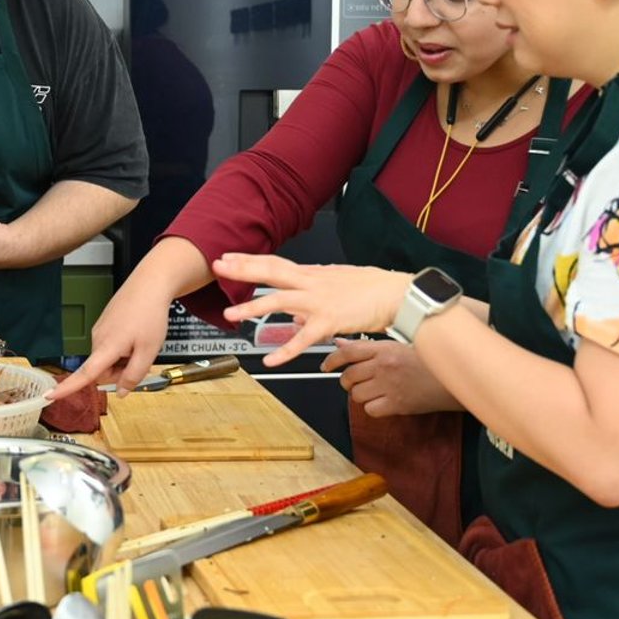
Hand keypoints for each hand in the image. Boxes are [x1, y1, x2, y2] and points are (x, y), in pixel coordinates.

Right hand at [51, 279, 173, 396]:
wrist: (149, 284)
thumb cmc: (149, 314)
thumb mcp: (149, 351)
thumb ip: (134, 375)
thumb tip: (121, 392)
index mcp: (106, 346)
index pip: (84, 374)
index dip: (67, 388)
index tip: (49, 396)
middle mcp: (97, 338)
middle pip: (102, 371)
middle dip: (120, 372)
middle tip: (141, 358)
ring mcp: (99, 331)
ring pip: (107, 359)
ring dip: (123, 359)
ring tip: (140, 342)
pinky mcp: (103, 325)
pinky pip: (109, 347)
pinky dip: (123, 348)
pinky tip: (136, 335)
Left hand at [217, 253, 410, 365]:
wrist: (400, 295)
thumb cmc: (376, 288)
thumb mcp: (341, 282)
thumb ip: (317, 291)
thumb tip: (300, 304)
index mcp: (315, 274)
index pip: (275, 264)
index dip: (250, 260)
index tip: (229, 258)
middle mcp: (313, 284)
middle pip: (271, 273)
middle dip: (242, 270)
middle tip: (217, 267)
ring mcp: (319, 302)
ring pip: (279, 302)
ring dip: (252, 309)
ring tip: (231, 315)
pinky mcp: (329, 322)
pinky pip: (302, 339)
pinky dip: (285, 351)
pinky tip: (270, 361)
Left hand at [322, 338, 461, 415]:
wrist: (456, 376)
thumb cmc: (431, 360)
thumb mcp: (400, 345)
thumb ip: (369, 347)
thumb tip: (343, 344)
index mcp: (385, 348)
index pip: (348, 352)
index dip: (332, 359)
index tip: (326, 365)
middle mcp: (384, 366)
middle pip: (348, 376)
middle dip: (346, 381)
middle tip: (354, 382)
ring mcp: (390, 386)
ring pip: (356, 394)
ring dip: (360, 395)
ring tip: (373, 391)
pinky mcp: (397, 405)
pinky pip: (370, 409)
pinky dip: (373, 408)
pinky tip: (384, 402)